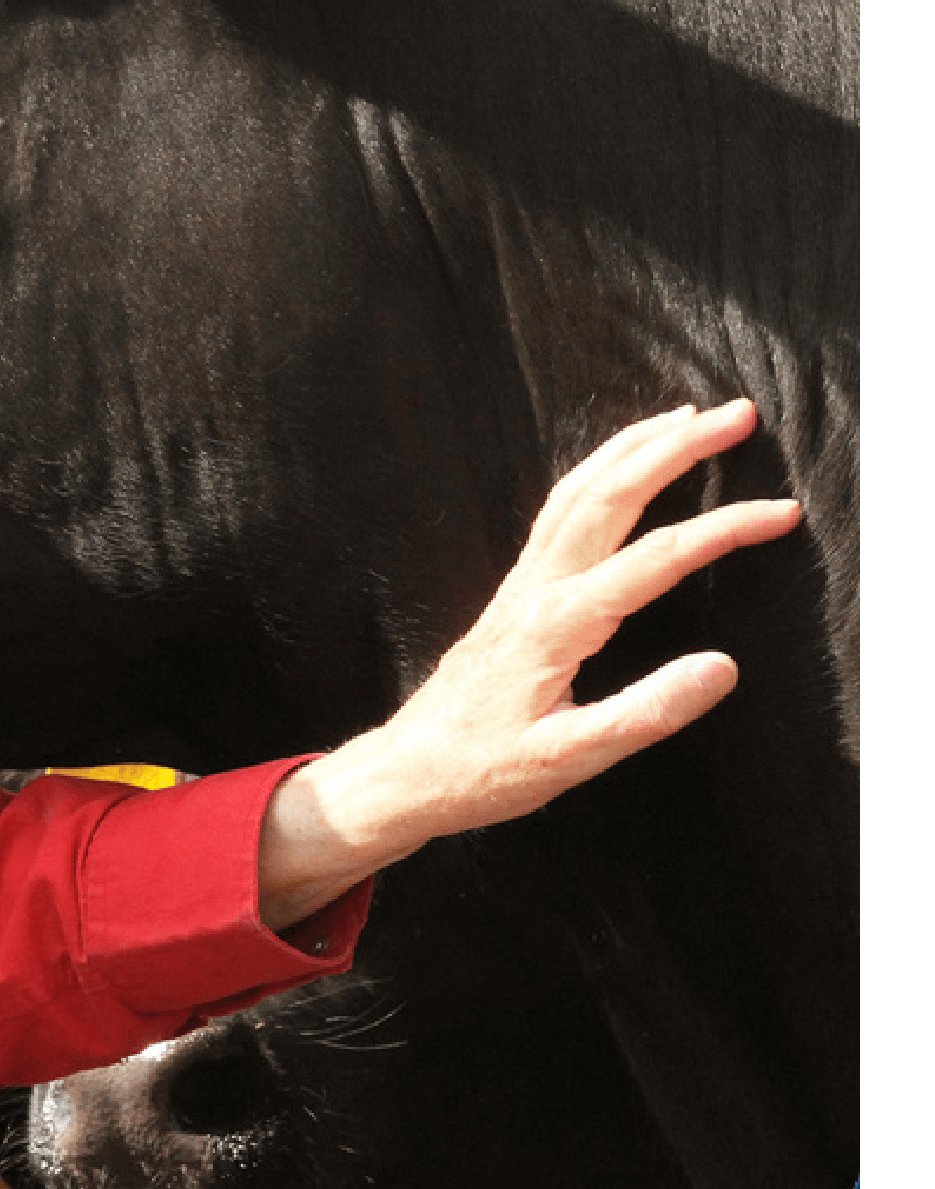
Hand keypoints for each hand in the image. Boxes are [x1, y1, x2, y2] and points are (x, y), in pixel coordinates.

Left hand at [257, 398, 799, 928]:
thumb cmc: (481, 772)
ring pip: (579, 490)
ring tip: (688, 416)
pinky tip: (618, 467)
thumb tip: (721, 668)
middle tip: (739, 415)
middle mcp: (537, 588)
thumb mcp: (568, 760)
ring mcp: (521, 585)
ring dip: (635, 445)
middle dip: (680, 447)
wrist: (406, 773)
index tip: (781, 512)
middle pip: (612, 492)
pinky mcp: (513, 594)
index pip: (659, 556)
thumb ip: (645, 714)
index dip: (725, 527)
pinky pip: (559, 511)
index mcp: (559, 624)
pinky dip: (598, 473)